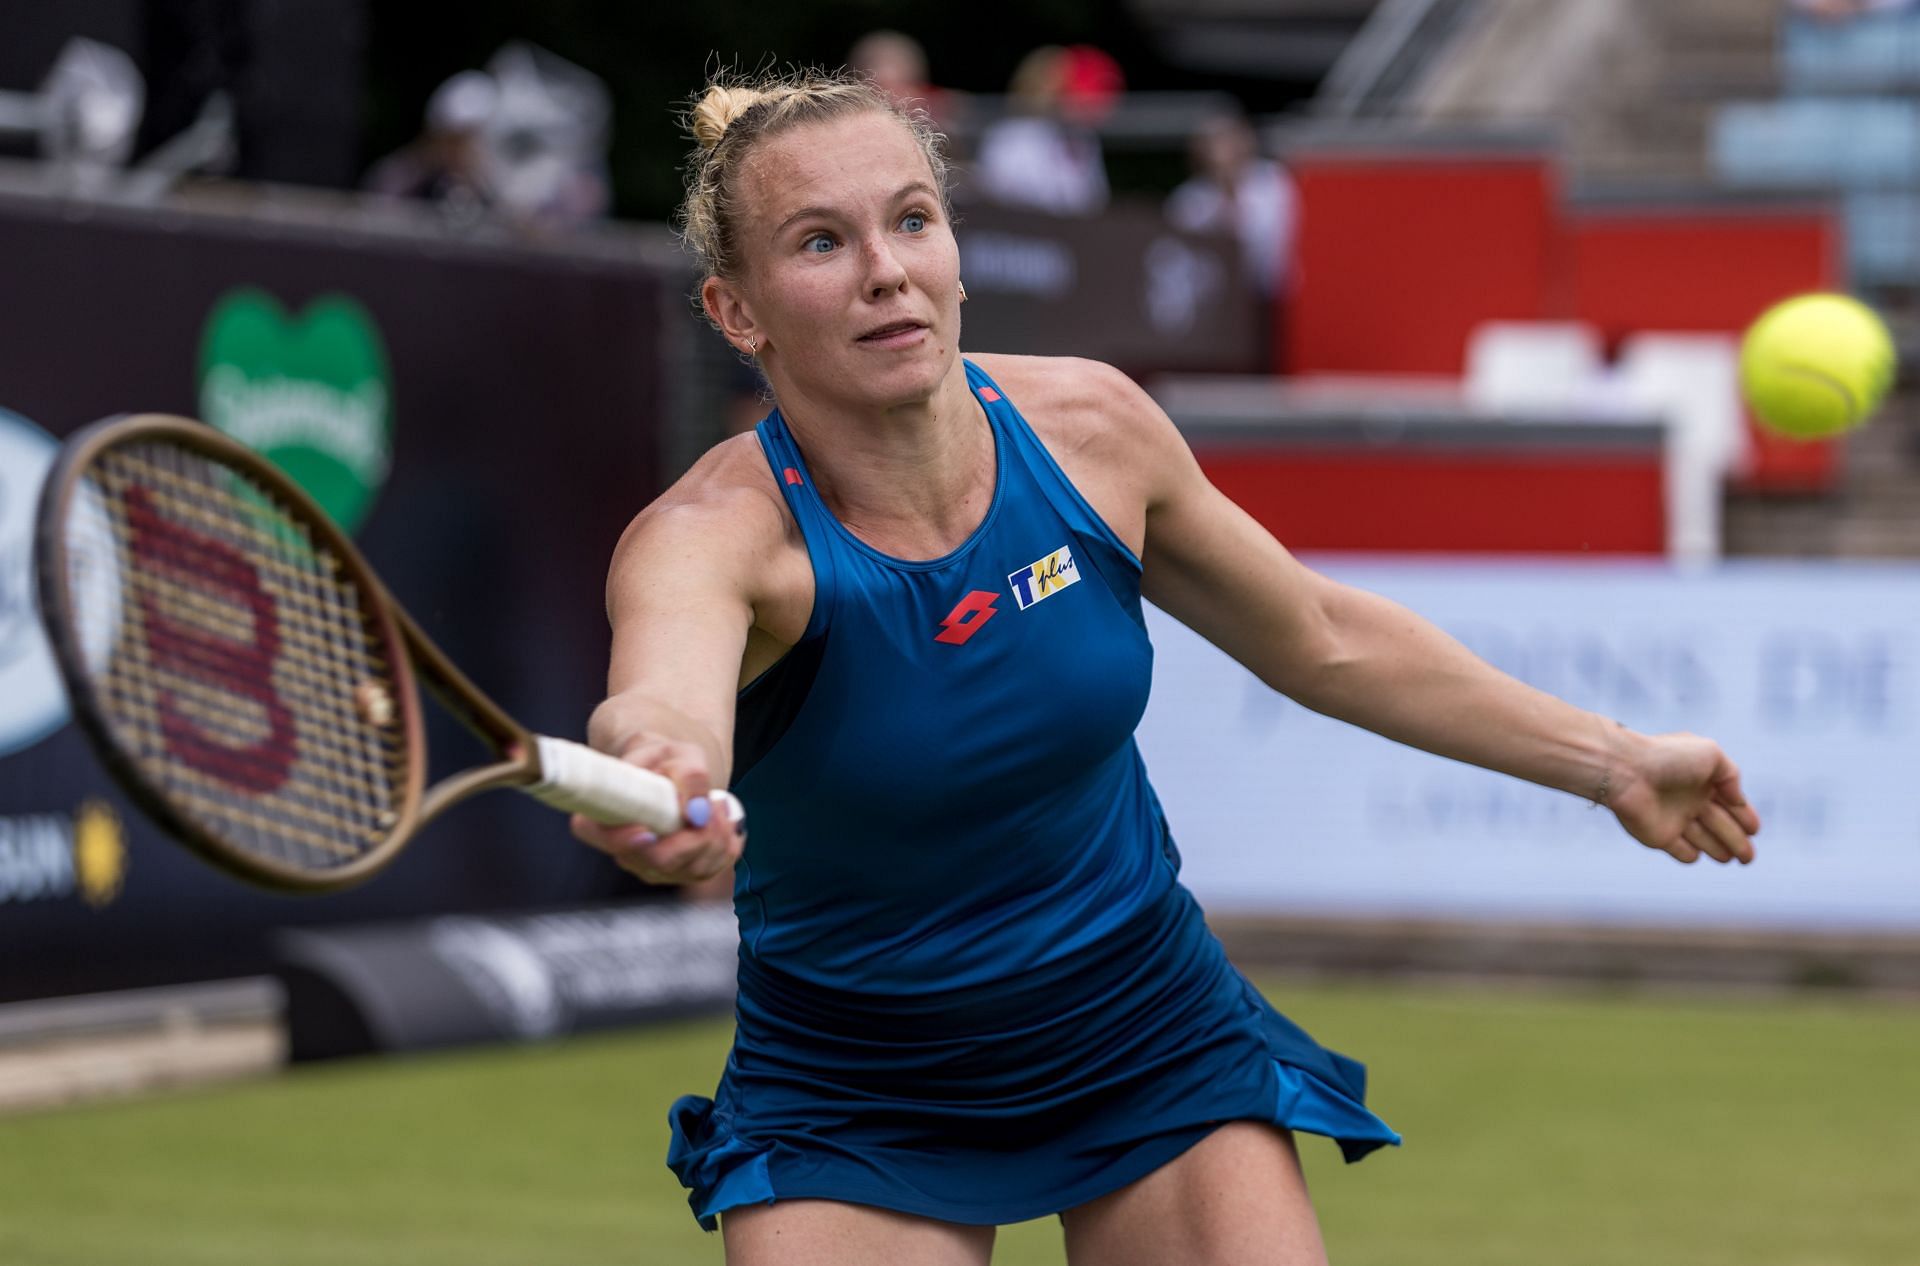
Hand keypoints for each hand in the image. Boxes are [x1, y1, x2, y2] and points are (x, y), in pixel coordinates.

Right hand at [567, 734, 744, 883]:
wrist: (675, 771)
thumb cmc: (667, 759)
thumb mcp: (679, 754)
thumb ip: (688, 776)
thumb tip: (697, 814)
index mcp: (608, 817)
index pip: (603, 838)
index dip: (622, 841)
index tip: (648, 832)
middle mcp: (628, 851)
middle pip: (659, 862)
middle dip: (696, 836)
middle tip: (713, 802)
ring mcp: (655, 867)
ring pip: (692, 869)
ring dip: (717, 834)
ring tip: (718, 801)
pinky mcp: (683, 873)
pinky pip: (713, 868)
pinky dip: (728, 842)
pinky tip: (723, 819)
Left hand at [1607, 731, 1758, 864]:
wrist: (1625, 771)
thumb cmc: (1668, 757)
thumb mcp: (1710, 754)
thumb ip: (1731, 775)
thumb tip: (1738, 799)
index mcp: (1702, 781)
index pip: (1730, 804)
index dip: (1745, 817)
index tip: (1755, 829)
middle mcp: (1689, 801)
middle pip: (1720, 826)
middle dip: (1739, 841)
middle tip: (1749, 857)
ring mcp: (1674, 819)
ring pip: (1704, 840)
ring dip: (1720, 850)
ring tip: (1738, 858)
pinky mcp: (1659, 837)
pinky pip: (1680, 851)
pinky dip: (1690, 855)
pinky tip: (1697, 855)